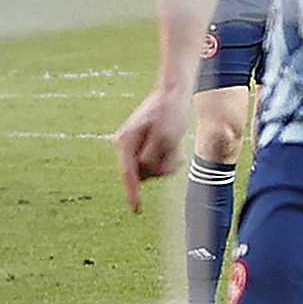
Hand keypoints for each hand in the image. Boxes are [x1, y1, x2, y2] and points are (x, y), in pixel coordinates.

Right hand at [113, 84, 185, 211]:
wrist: (172, 93)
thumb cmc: (169, 112)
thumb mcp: (165, 136)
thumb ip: (153, 158)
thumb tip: (144, 174)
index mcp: (125, 142)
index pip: (128, 173)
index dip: (133, 193)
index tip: (137, 210)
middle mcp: (126, 146)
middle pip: (143, 173)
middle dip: (161, 167)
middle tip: (176, 148)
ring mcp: (135, 148)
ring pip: (152, 170)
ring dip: (168, 162)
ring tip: (176, 143)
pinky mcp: (144, 148)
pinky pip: (157, 164)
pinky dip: (169, 159)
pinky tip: (175, 145)